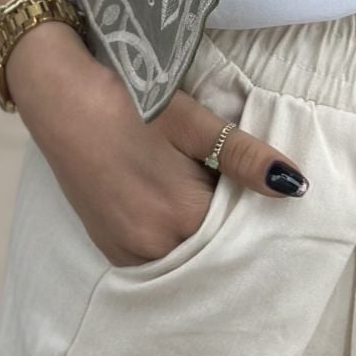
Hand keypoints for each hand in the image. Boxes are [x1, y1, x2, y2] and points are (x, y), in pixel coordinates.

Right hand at [8, 22, 310, 268]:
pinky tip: (174, 209)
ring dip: (200, 237)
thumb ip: (244, 158)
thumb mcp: (192, 123)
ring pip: (184, 258)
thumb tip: (294, 185)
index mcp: (180, 218)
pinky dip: (173, 241)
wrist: (60, 98)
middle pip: (212, 251)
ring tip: (203, 195)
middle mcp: (153, 248)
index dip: (253, 212)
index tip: (259, 191)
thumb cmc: (128, 102)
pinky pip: (156, 258)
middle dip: (229, 230)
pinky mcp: (108, 248)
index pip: (239, 234)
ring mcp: (126, 252)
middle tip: (233, 191)